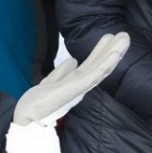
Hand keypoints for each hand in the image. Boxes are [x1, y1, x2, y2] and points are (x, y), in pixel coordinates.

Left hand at [14, 31, 129, 128]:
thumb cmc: (37, 104)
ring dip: (113, 54)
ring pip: (100, 69)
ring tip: (124, 39)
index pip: (92, 66)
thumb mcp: (50, 82)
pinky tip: (115, 55)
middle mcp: (79, 85)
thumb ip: (61, 72)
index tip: (110, 37)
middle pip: (100, 66)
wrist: (26, 118)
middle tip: (125, 35)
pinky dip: (105, 65)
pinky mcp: (74, 90)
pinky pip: (92, 76)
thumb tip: (73, 61)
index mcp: (74, 83)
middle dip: (113, 50)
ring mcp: (79, 88)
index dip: (101, 52)